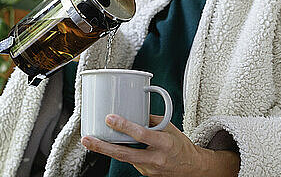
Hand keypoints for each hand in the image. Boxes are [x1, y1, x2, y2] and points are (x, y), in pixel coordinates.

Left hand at [81, 114, 239, 176]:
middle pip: (125, 154)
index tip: (110, 118)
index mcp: (165, 144)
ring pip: (125, 158)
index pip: (142, 135)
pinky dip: (122, 152)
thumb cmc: (181, 146)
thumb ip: (151, 121)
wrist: (193, 169)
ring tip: (91, 141)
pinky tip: (114, 146)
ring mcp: (150, 170)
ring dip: (107, 150)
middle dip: (103, 147)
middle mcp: (156, 159)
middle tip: (88, 139)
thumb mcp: (170, 129)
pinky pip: (131, 161)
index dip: (125, 126)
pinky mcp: (145, 174)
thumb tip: (132, 110)